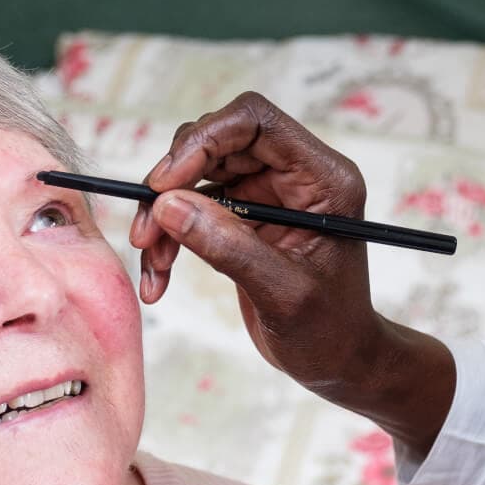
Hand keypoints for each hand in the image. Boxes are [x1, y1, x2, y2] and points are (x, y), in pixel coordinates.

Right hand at [127, 93, 454, 447]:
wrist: (339, 362)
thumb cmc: (330, 332)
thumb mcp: (283, 294)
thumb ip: (228, 246)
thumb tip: (167, 205)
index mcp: (323, 179)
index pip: (256, 122)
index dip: (204, 139)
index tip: (165, 183)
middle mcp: (294, 176)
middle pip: (217, 142)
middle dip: (172, 183)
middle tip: (144, 232)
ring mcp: (267, 194)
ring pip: (196, 174)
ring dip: (163, 215)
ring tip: (151, 263)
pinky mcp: (244, 216)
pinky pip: (192, 207)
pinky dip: (168, 238)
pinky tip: (158, 279)